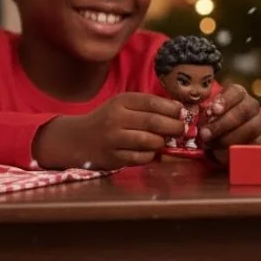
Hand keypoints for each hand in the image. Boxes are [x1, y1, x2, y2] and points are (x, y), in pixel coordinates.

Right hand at [33, 93, 184, 169]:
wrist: (77, 139)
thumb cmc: (107, 120)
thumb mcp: (123, 106)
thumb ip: (147, 106)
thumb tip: (180, 110)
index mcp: (121, 102)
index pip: (153, 102)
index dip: (172, 108)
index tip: (183, 113)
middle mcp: (116, 119)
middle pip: (154, 122)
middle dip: (174, 127)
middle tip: (183, 130)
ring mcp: (114, 139)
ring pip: (150, 141)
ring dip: (162, 142)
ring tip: (163, 141)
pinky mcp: (113, 158)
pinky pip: (142, 158)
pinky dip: (150, 155)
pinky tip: (148, 151)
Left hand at [199, 84, 260, 159]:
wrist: (227, 142)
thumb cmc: (215, 122)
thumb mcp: (209, 115)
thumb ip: (208, 114)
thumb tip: (206, 117)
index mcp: (237, 94)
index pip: (236, 92)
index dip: (225, 100)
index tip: (213, 110)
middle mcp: (251, 106)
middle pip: (244, 110)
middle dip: (223, 123)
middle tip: (205, 134)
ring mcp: (258, 123)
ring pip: (250, 128)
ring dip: (228, 138)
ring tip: (210, 144)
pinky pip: (253, 144)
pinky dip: (238, 148)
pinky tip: (224, 151)